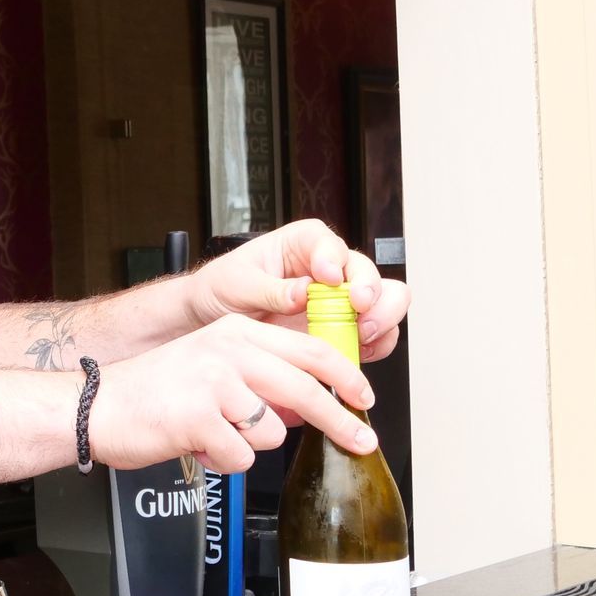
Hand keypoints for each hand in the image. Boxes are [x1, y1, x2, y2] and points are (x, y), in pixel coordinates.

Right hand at [87, 314, 377, 473]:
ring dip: (249, 444)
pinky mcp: (199, 418)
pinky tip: (197, 444)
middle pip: (306, 389)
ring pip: (272, 431)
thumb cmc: (152, 392)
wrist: (97, 406)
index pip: (309, 350)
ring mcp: (213, 383)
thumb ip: (258, 376)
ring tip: (215, 433)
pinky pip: (240, 456)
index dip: (346, 376)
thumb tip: (307, 404)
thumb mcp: (210, 364)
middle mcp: (227, 351)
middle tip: (361, 440)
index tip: (364, 397)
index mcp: (235, 332)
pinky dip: (222, 460)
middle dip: (341, 421)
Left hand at [188, 219, 408, 363]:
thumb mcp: (236, 283)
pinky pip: (376, 335)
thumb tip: (303, 293)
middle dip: (370, 291)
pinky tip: (356, 352)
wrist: (212, 319)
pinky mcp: (343, 329)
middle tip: (357, 309)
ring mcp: (339, 300)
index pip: (329, 244)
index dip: (334, 259)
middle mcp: (329, 268)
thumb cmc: (223, 288)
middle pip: (368, 271)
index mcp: (303, 243)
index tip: (327, 278)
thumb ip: (270, 289)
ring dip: (380, 320)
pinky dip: (375, 345)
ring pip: (384, 302)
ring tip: (360, 335)